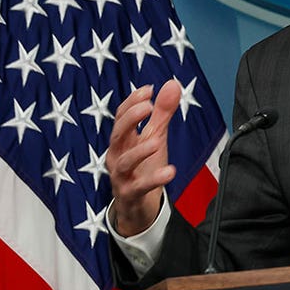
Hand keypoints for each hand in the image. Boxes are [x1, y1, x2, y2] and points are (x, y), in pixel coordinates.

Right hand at [105, 79, 180, 235]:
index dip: (132, 102)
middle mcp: (118, 155)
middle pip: (117, 134)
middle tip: (147, 106)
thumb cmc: (144, 167)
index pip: (121, 117)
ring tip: (157, 142)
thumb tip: (172, 83)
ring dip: (140, 150)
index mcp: (123, 140)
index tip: (148, 89)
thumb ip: (162, 113)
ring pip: (125, 161)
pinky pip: (139, 186)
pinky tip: (170, 171)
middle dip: (130, 119)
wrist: (138, 206)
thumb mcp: (155, 137)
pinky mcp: (130, 194)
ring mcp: (121, 176)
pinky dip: (154, 179)